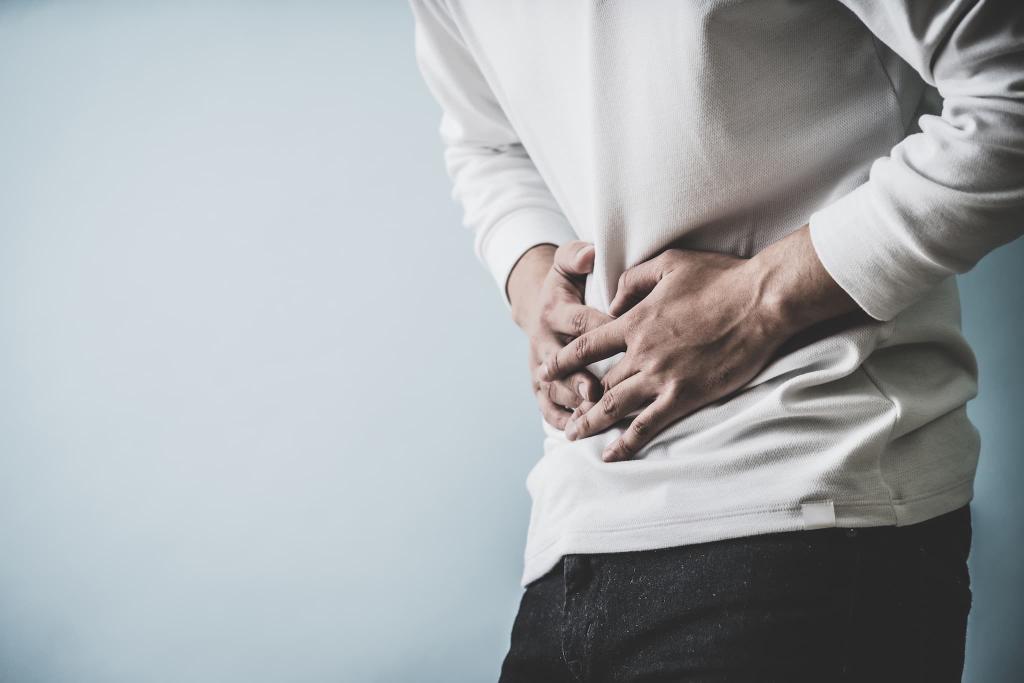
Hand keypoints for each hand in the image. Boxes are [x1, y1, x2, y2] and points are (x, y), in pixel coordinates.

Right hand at [508, 241, 613, 429]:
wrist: (539, 304)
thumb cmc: (569, 283)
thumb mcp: (568, 263)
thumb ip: (577, 256)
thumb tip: (589, 254)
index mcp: (554, 310)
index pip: (578, 320)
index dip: (599, 328)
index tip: (622, 337)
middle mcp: (544, 339)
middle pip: (561, 361)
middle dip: (577, 376)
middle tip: (594, 390)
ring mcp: (540, 364)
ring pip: (553, 387)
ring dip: (570, 402)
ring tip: (589, 416)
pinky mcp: (539, 383)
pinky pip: (546, 405)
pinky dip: (559, 419)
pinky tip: (575, 430)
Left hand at [538, 225, 860, 460]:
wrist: (760, 301)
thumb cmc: (720, 277)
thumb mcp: (669, 263)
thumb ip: (633, 280)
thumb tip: (613, 299)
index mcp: (634, 321)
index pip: (587, 346)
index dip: (563, 361)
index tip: (546, 372)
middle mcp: (641, 352)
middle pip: (598, 382)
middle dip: (576, 401)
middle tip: (561, 415)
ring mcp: (661, 376)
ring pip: (615, 406)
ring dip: (591, 424)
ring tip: (574, 436)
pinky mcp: (685, 395)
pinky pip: (648, 424)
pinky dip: (628, 441)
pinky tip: (613, 454)